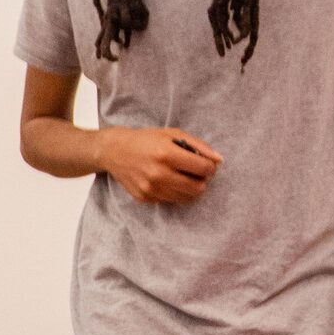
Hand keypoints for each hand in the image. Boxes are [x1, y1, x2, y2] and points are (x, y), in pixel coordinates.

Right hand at [97, 127, 221, 204]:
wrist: (114, 151)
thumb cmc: (146, 140)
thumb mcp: (172, 134)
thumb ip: (198, 146)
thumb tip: (219, 160)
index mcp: (167, 154)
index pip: (204, 169)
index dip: (210, 167)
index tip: (206, 164)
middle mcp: (158, 174)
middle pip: (197, 188)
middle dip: (202, 181)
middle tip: (196, 173)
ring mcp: (150, 188)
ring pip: (186, 198)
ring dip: (189, 188)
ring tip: (182, 176)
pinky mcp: (145, 197)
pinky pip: (170, 200)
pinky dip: (173, 191)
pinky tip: (166, 180)